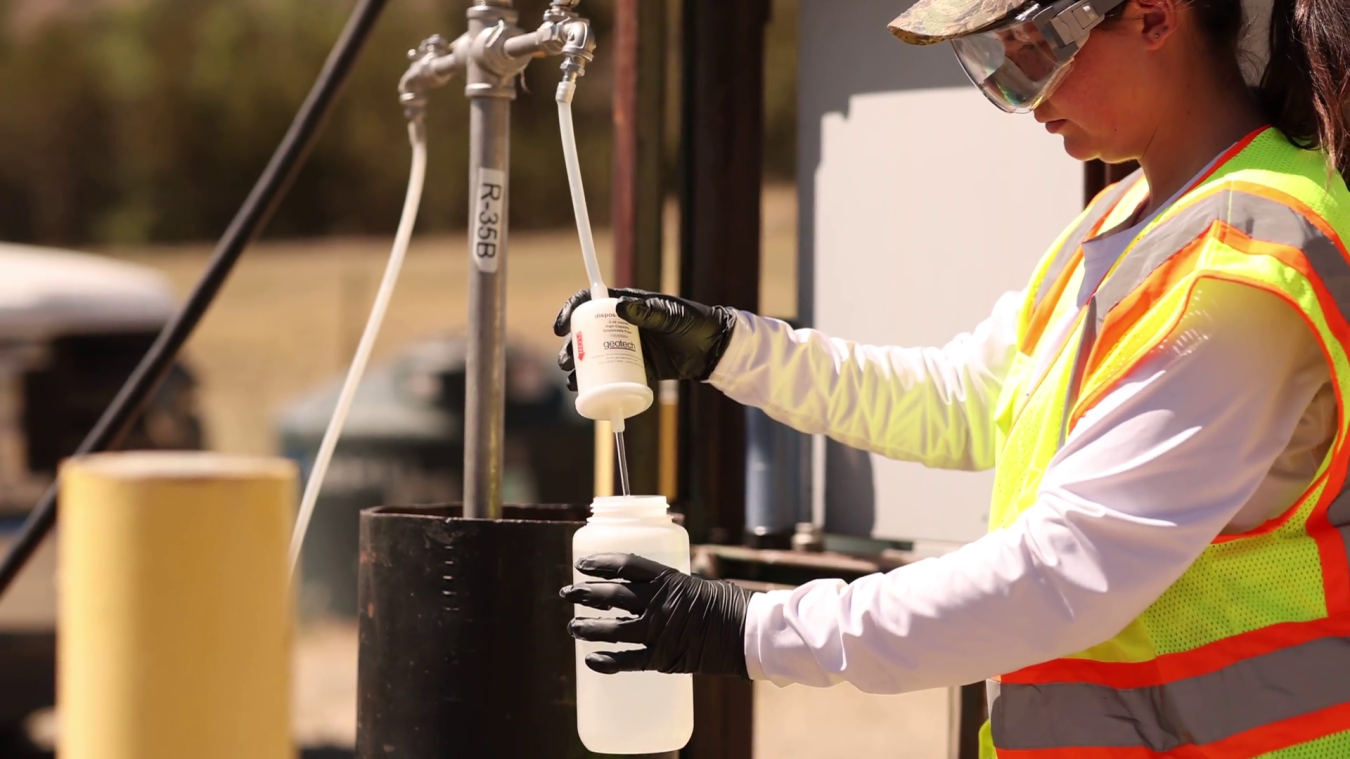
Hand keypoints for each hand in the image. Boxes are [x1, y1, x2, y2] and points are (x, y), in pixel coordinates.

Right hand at [553, 288, 737, 389]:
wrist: (713, 349)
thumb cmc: (693, 323)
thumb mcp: (671, 316)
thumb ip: (648, 312)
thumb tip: (618, 307)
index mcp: (626, 305)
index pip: (590, 302)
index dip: (571, 311)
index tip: (561, 327)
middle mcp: (622, 325)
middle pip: (586, 333)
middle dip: (572, 348)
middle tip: (567, 363)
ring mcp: (627, 347)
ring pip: (595, 355)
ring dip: (579, 368)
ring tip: (573, 382)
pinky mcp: (636, 367)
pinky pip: (611, 374)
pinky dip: (597, 384)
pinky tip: (587, 394)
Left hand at [561, 553, 752, 677]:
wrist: (748, 634)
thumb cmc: (729, 606)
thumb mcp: (700, 584)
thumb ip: (673, 589)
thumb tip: (654, 592)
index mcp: (668, 580)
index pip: (625, 565)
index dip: (600, 563)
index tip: (582, 564)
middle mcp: (658, 603)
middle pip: (612, 594)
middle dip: (585, 593)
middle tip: (567, 593)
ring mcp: (658, 631)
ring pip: (612, 628)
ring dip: (588, 627)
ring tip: (572, 626)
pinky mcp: (662, 657)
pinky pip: (627, 660)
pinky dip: (607, 661)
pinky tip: (591, 660)